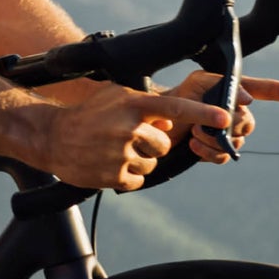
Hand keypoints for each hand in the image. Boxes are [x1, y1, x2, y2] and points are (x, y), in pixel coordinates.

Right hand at [36, 83, 232, 192]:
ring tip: (113, 151)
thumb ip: (146, 106)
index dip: (203, 114)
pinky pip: (137, 180)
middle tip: (128, 140)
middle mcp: (128, 128)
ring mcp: (120, 153)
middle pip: (164, 144)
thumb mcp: (115, 98)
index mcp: (133, 104)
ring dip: (138, 161)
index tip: (226, 119)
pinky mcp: (113, 175)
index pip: (176, 108)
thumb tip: (170, 122)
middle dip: (152, 145)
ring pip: (151, 164)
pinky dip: (127, 175)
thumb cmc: (88, 115)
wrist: (52, 137)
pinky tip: (108, 164)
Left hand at [163, 72, 278, 165]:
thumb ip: (220, 87)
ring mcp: (227, 133)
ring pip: (238, 142)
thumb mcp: (195, 84)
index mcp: (233, 92)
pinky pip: (226, 157)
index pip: (266, 91)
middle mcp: (234, 112)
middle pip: (249, 123)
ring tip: (195, 133)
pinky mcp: (216, 151)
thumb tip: (247, 99)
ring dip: (216, 139)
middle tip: (204, 122)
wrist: (153, 122)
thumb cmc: (175, 98)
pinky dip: (211, 153)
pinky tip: (195, 146)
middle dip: (230, 124)